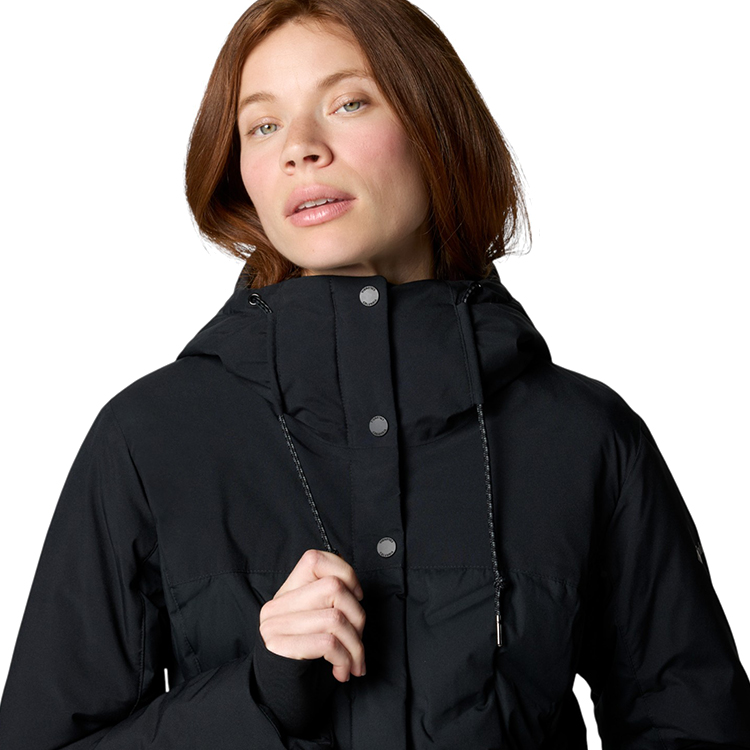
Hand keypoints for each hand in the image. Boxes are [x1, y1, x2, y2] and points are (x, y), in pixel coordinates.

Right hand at [258, 548, 366, 682]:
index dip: (345, 573)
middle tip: (358, 641)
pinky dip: (344, 659)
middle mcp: (277, 606)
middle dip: (358, 617)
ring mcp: (275, 627)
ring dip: (355, 645)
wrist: (276, 704)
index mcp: (287, 594)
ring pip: (335, 618)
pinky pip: (327, 643)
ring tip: (354, 662)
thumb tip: (356, 590)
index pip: (315, 559)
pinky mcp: (280, 649)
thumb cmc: (305, 664)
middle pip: (334, 588)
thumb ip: (327, 603)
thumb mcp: (317, 625)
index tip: (356, 598)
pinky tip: (342, 672)